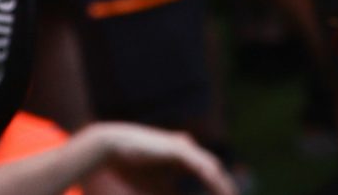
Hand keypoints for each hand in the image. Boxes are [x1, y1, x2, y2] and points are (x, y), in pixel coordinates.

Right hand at [67, 123, 235, 194]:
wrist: (112, 148)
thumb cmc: (132, 168)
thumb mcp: (156, 188)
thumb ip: (171, 194)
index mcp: (183, 158)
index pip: (208, 175)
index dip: (219, 189)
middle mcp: (187, 149)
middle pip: (213, 171)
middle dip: (225, 188)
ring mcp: (183, 147)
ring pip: (210, 167)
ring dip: (221, 185)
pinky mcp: (177, 147)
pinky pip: (199, 165)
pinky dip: (209, 178)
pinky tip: (213, 185)